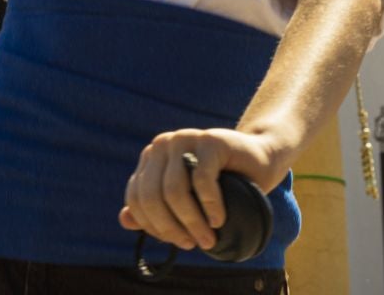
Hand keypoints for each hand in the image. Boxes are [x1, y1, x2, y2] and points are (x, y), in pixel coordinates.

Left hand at [119, 127, 282, 252]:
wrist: (259, 160)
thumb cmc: (221, 184)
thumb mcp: (185, 199)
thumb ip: (154, 208)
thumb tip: (124, 220)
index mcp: (151, 158)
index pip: (136, 198)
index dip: (153, 226)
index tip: (177, 242)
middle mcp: (162, 144)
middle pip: (152, 196)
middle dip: (171, 228)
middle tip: (193, 245)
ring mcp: (185, 138)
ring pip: (174, 191)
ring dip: (192, 222)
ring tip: (208, 239)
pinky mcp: (210, 140)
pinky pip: (202, 180)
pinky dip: (210, 207)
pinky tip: (218, 220)